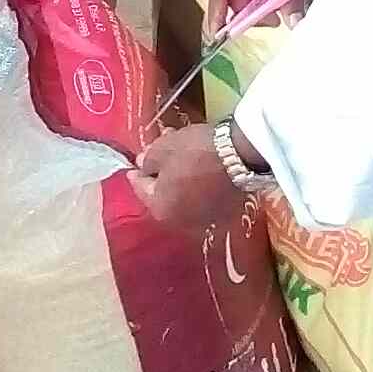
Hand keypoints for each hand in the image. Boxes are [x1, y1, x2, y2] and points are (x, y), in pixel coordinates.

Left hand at [131, 125, 247, 238]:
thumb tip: (142, 165)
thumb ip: (147, 160)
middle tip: (158, 158)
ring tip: (180, 157)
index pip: (141, 189)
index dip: (136, 174)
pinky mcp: (224, 212)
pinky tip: (199, 168)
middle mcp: (180, 222)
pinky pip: (201, 197)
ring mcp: (205, 219)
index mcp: (160, 209)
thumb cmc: (194, 152)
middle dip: (159, 176)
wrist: (239, 156)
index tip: (133, 166)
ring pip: (183, 196)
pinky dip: (196, 184)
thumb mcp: (163, 149)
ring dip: (178, 179)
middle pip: (163, 195)